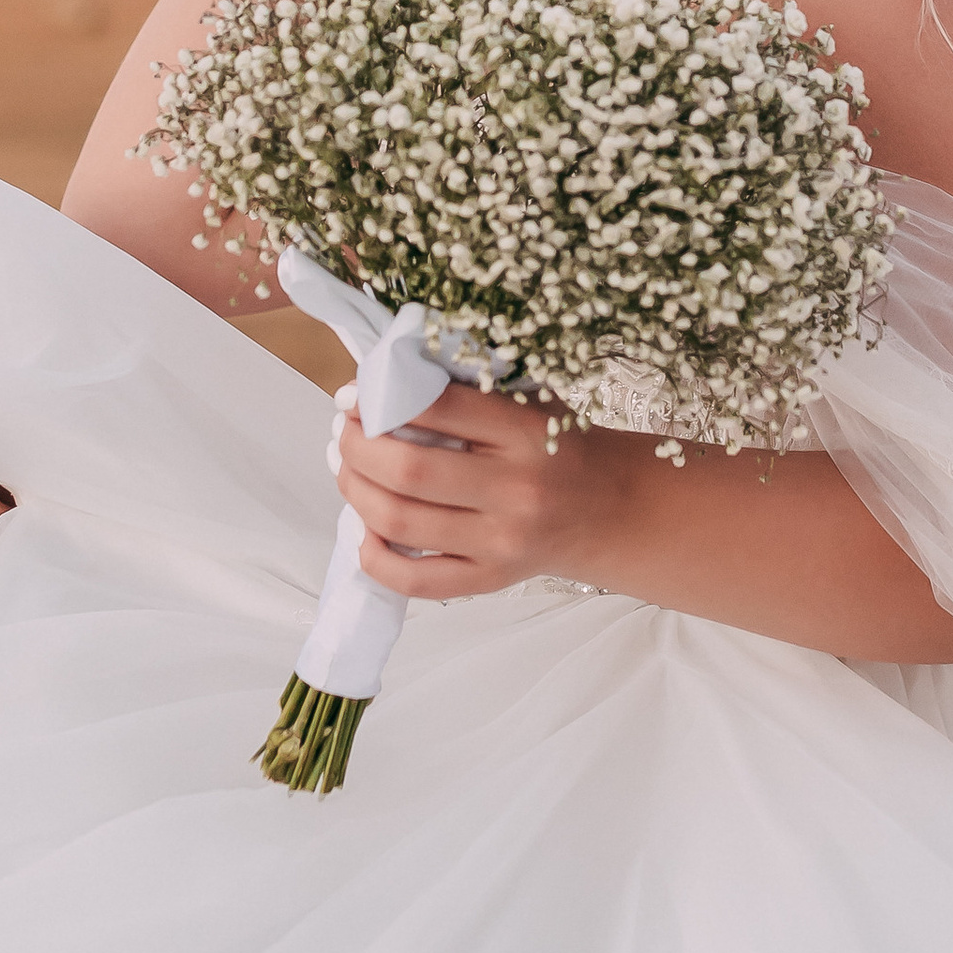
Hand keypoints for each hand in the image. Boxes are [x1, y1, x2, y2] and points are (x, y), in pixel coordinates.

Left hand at [332, 378, 639, 600]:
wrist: (609, 509)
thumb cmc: (560, 446)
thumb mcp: (532, 400)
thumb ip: (472, 386)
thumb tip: (390, 373)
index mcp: (527, 432)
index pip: (439, 408)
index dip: (384, 396)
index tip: (356, 393)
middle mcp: (516, 489)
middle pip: (409, 471)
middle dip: (357, 447)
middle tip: (343, 432)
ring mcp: (501, 542)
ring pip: (401, 522)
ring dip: (355, 491)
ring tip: (347, 469)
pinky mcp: (489, 579)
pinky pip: (414, 579)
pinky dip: (373, 556)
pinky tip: (364, 528)